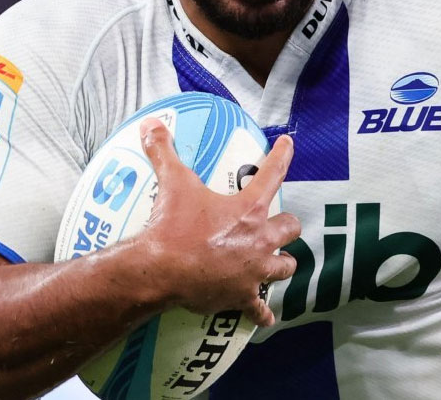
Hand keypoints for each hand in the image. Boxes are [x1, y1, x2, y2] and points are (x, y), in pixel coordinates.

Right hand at [138, 119, 300, 327]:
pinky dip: (262, 313)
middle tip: (276, 225)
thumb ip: (164, 152)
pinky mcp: (242, 297)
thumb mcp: (172, 183)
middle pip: (290, 228)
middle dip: (285, 226)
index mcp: (249, 209)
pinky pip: (260, 309)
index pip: (273, 174)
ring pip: (285, 266)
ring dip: (282, 263)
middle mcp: (260, 240)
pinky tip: (266, 316)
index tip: (288, 143)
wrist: (160, 270)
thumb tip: (150, 124)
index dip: (283, 156)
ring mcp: (254, 271)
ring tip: (276, 262)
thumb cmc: (172, 226)